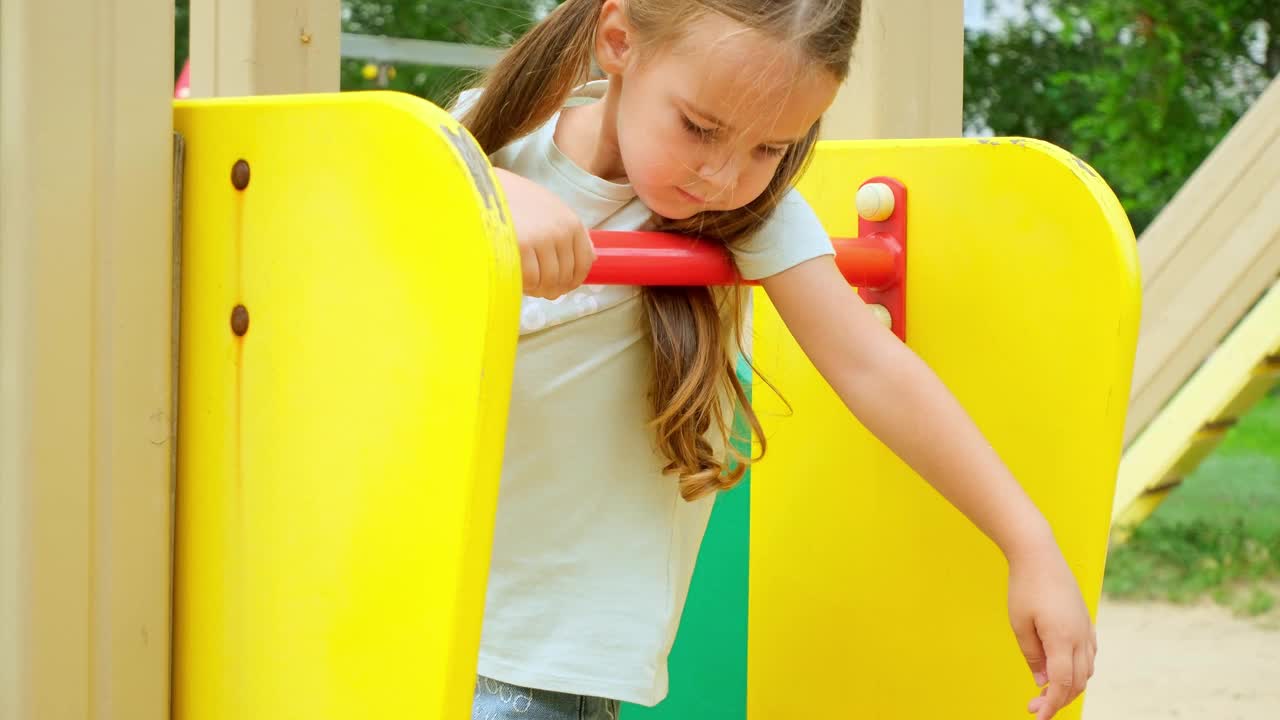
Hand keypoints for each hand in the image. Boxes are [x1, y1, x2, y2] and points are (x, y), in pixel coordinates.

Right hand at [495, 168, 594, 299]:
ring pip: (548, 281)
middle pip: (565, 276)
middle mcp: (560, 232)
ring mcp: (541, 240)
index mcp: (571, 222)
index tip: (563, 286)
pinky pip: (530, 280)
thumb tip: (593, 258)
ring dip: (539, 289)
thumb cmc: (515, 199)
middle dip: (554, 288)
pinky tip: (517, 279)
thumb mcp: (549, 207)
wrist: (482, 187)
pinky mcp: (520, 248)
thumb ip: (571, 232)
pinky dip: (525, 286)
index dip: (575, 280)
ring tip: (528, 284)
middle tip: (541, 289)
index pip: (584, 263)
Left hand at [1007, 544, 1096, 718]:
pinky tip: (1060, 670)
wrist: (1039, 554)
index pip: (1063, 683)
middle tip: (1034, 706)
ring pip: (1087, 670)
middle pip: (1078, 682)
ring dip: (1070, 686)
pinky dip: (1077, 670)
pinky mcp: (1086, 622)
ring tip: (1045, 691)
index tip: (1037, 717)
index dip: (1052, 704)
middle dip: (1059, 699)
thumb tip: (1042, 681)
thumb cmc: (1025, 587)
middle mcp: (1081, 636)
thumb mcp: (1020, 624)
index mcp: (1063, 638)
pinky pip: (1088, 655)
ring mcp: (1087, 628)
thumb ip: (1032, 656)